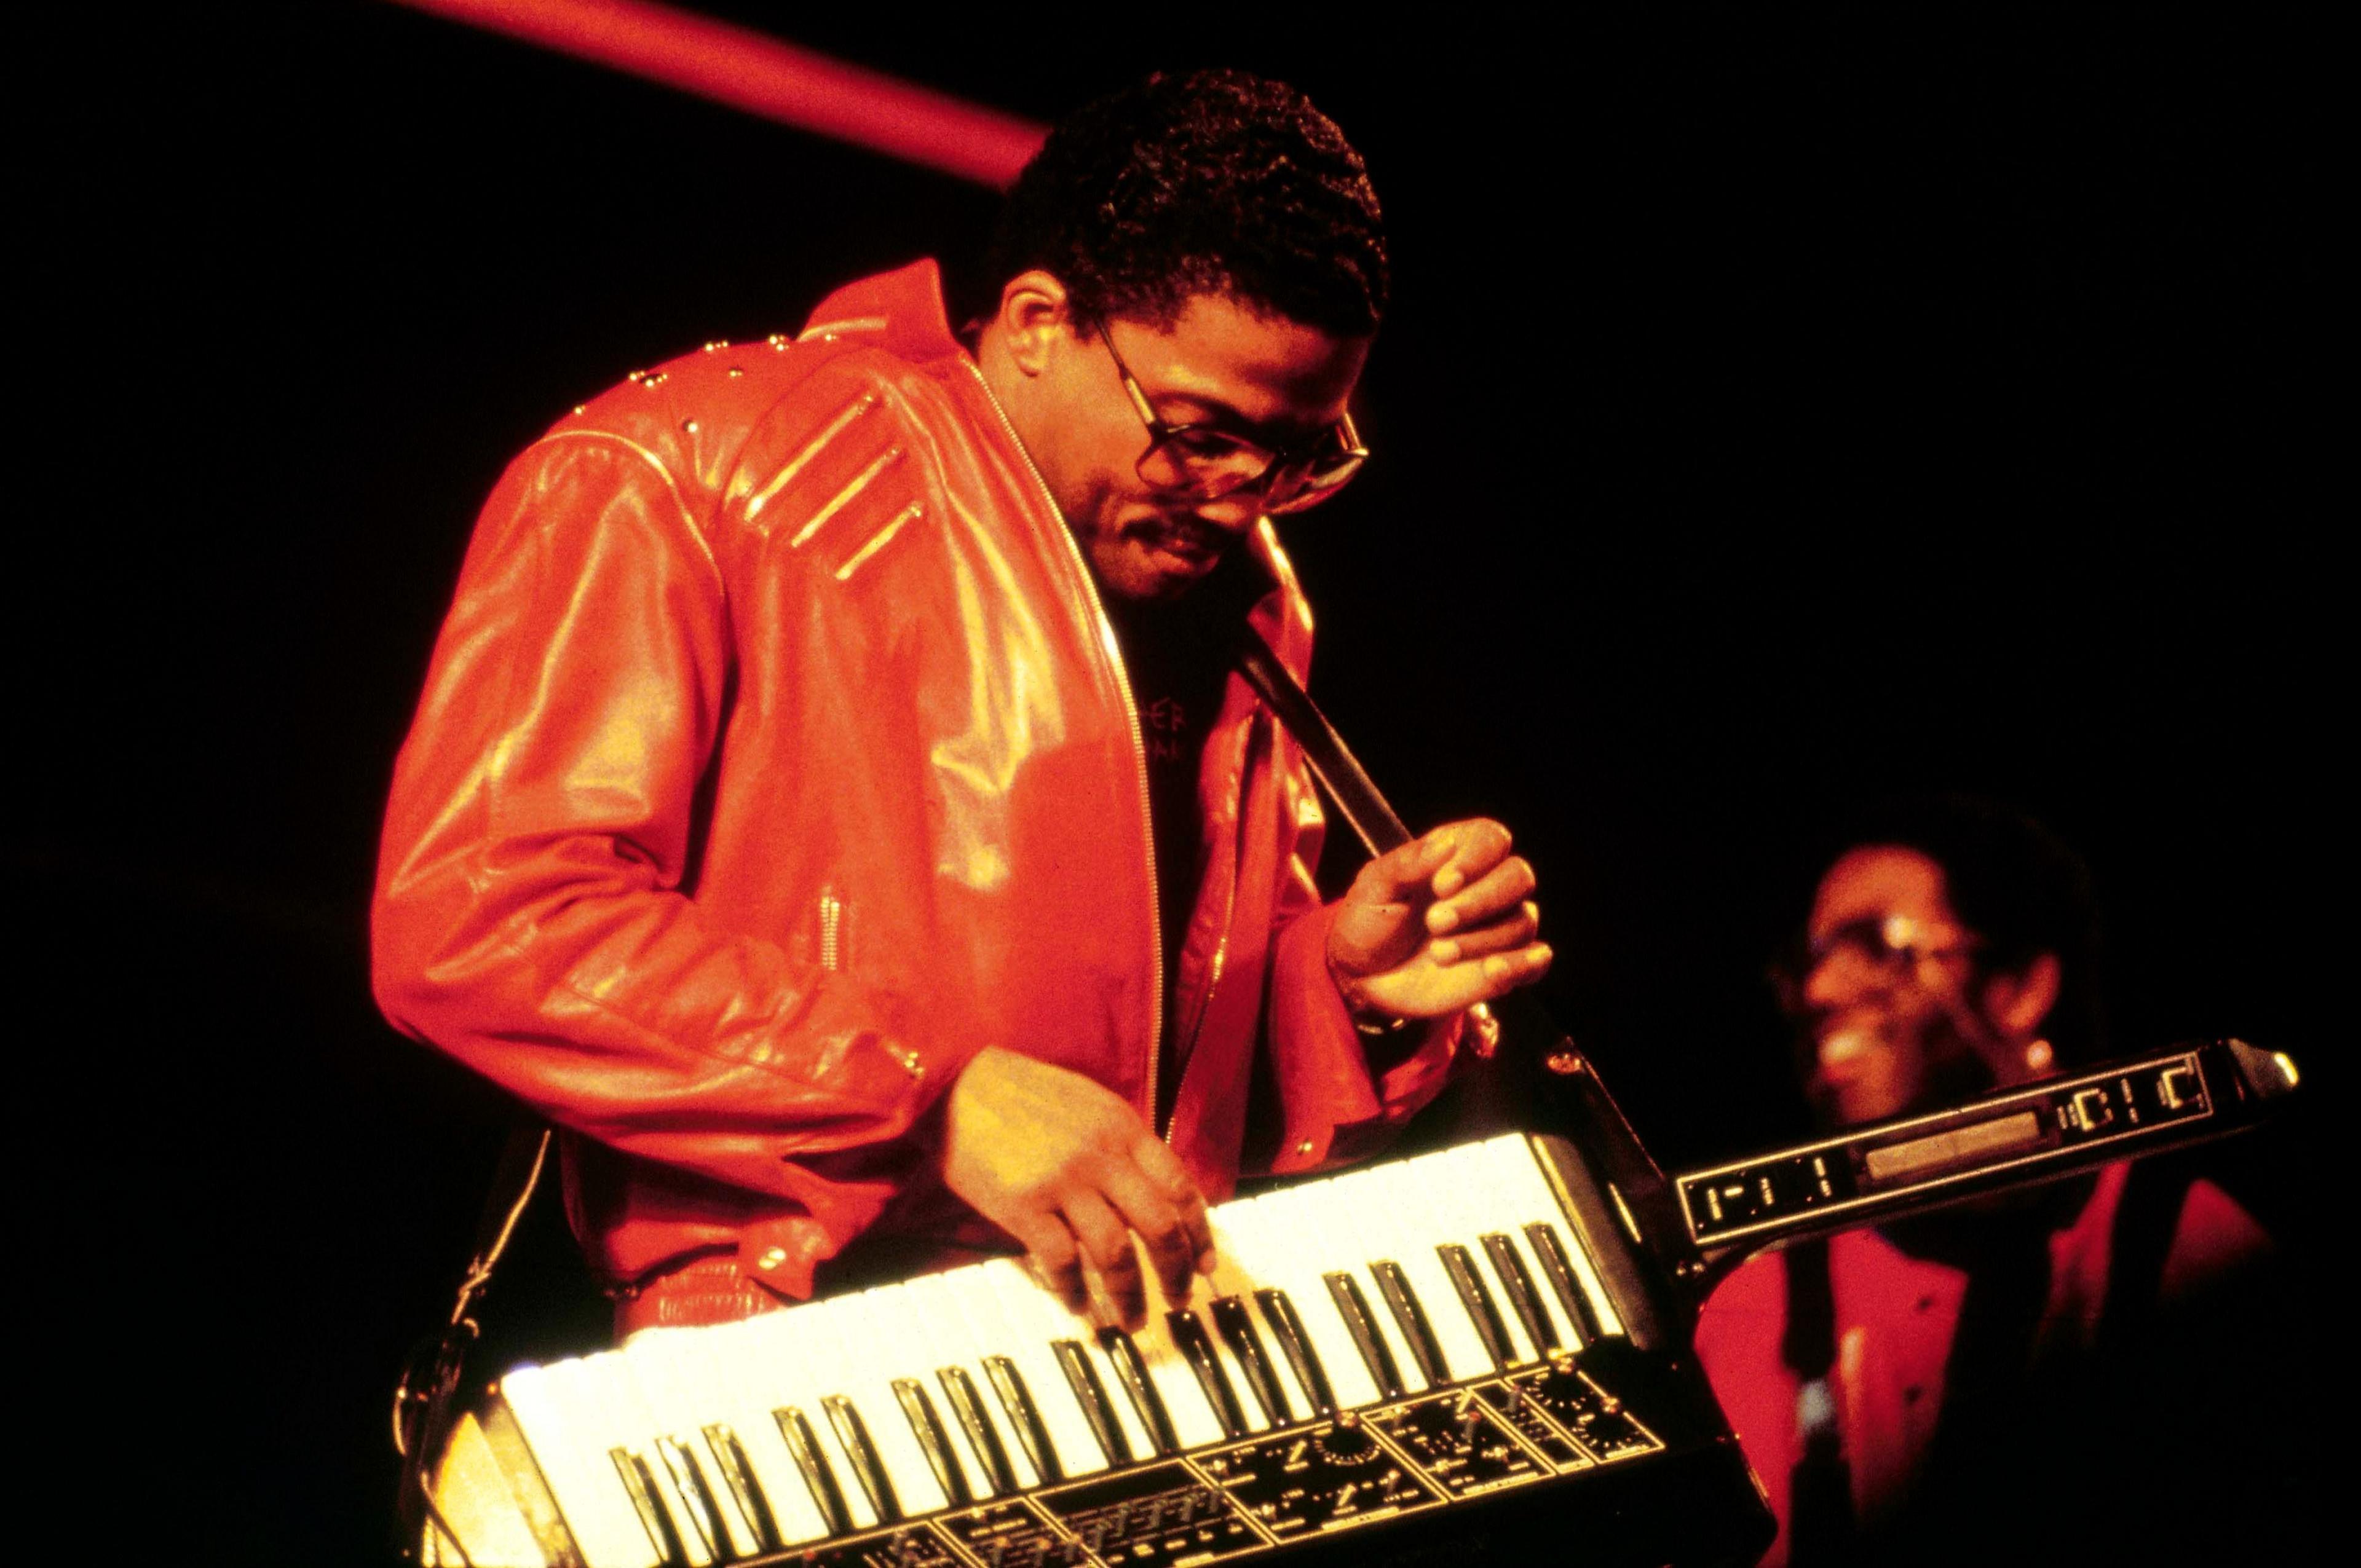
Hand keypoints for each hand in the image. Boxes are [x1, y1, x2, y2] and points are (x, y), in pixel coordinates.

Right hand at [937, 1046, 1215, 1327]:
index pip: (1181, 1187)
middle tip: (1180, 1301)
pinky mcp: (1023, 1204)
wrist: (953, 1081)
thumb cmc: (1019, 1093)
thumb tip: (1154, 1194)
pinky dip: (1075, 1290)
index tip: (1205, 1262)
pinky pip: (1062, 1260)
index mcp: (1123, 1128)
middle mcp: (1102, 1155)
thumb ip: (1122, 1145)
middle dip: (1177, 1272)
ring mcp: (1063, 1180)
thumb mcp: (1088, 1104)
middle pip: (1160, 1226)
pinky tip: (1079, 1306)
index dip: (1200, 1232)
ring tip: (1133, 1321)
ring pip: (1117, 1253)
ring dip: (1131, 1295)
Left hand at [1327, 819, 1552, 1021]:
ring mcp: (1497, 927)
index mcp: (1457, 855)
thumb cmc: (1369, 921)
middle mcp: (1485, 886)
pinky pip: (1535, 961)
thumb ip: (1408, 862)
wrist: (1362, 977)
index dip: (1476, 858)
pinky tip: (1493, 969)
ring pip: (1523, 921)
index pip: (1493, 839)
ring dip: (1482, 939)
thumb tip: (1446, 843)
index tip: (1441, 884)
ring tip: (1438, 953)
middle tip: (1435, 921)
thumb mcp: (1375, 887)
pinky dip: (1522, 965)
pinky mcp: (1503, 966)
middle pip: (1519, 877)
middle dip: (1480, 901)